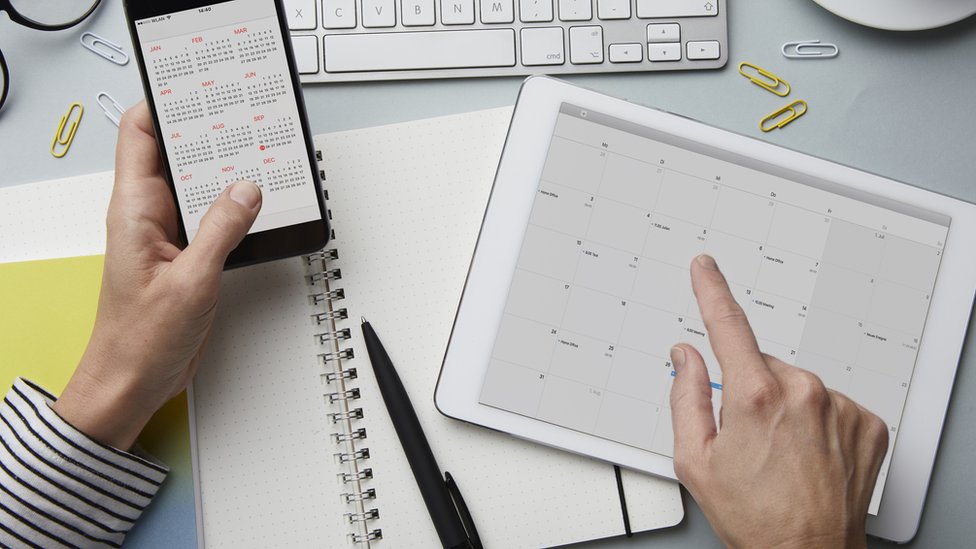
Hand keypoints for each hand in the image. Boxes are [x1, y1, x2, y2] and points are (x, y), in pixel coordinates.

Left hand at [52, 102, 261, 449]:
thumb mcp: (188, 283)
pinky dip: (238, 208)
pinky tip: (260, 206)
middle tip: (244, 118)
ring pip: (202, 186)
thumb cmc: (139, 341)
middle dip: (210, 134)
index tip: (199, 87)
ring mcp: (170, 234)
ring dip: (230, 174)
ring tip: (260, 158)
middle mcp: (149, 215)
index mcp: (134, 210)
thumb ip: (220, 231)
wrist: (135, 382)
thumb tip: (246, 190)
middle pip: (178, 154)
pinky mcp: (190, 255)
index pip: (140, 135)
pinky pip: (216, 217)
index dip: (165, 103)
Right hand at [670, 255, 888, 548]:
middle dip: (751, 389)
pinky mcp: (866, 422)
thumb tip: (686, 358)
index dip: (711, 289)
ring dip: (786, 407)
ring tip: (782, 454)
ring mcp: (839, 406)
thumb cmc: (752, 515)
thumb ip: (685, 397)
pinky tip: (809, 454)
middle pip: (764, 364)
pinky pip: (830, 403)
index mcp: (755, 396)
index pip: (727, 324)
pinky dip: (818, 421)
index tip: (705, 267)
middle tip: (748, 438)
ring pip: (799, 385)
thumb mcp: (694, 460)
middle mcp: (802, 392)